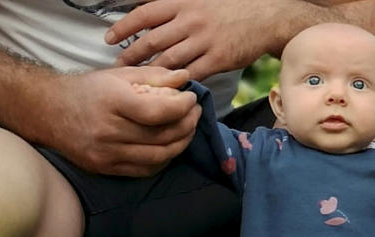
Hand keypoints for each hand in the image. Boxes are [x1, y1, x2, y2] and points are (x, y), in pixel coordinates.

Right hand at [42, 66, 200, 175]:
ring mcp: (106, 154)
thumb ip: (154, 76)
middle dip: (187, 125)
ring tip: (188, 130)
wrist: (48, 112)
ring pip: (158, 156)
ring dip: (180, 144)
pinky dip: (164, 159)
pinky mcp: (105, 169)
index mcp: (112, 102)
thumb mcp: (119, 75)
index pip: (158, 112)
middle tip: (195, 113)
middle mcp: (108, 131)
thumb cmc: (88, 90)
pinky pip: (145, 169)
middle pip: (162, 136)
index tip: (191, 99)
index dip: (182, 107)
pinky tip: (170, 147)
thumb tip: (185, 79)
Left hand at [105, 0, 281, 79]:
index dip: (124, 27)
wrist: (265, 15)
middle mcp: (191, 21)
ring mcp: (205, 41)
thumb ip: (176, 8)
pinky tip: (166, 90)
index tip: (109, 38)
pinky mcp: (218, 59)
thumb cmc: (231, 7)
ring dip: (150, 73)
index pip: (145, 14)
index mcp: (183, 3)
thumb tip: (147, 14)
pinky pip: (192, 73)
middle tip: (117, 68)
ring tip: (136, 83)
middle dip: (131, 56)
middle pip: (153, 40)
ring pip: (169, 60)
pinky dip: (177, 83)